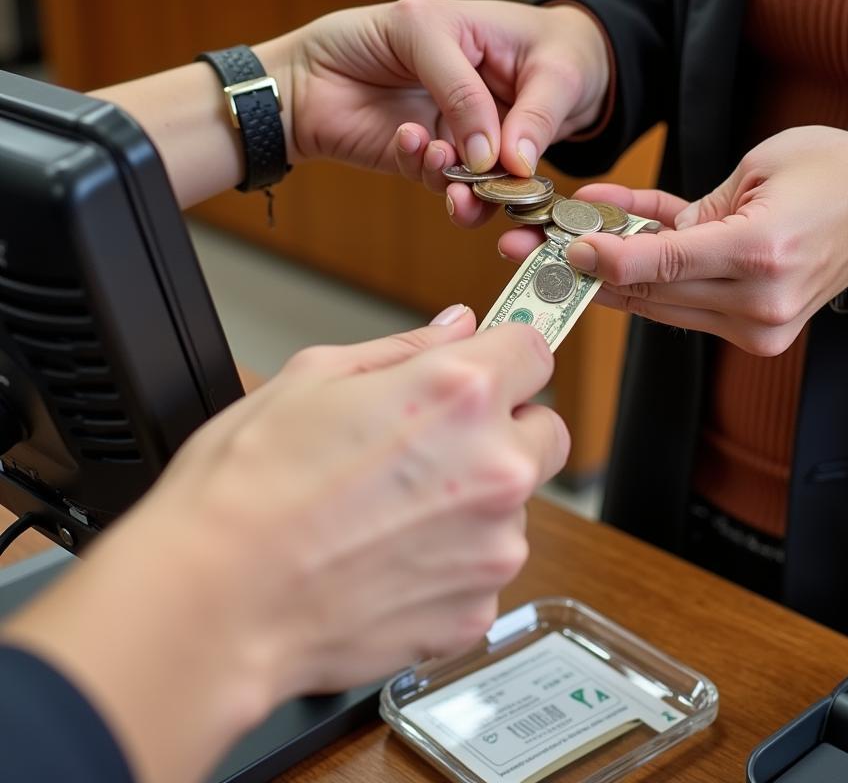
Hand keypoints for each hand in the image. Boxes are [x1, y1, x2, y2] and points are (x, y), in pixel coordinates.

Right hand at [1, 310, 566, 782]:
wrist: (211, 602)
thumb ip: (405, 348)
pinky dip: (453, 564)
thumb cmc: (245, 488)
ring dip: (476, 503)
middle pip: (546, 432)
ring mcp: (492, 545)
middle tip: (438, 445)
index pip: (535, 351)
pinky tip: (389, 560)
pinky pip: (486, 571)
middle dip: (507, 430)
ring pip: (516, 507)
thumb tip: (455, 326)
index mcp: (459, 393)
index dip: (507, 358)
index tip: (490, 371)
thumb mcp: (314, 376)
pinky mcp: (476, 610)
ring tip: (393, 513)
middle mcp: (494, 467)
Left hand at [281, 0, 607, 223]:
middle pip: (518, 148)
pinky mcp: (424, 164)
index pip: (542, 99)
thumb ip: (462, 87)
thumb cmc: (364, 35)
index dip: (538, 129)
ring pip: (484, 174)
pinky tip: (415, 143)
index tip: (520, 155)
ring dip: (473, 182)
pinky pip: (443, 179)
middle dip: (510, 172)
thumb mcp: (422, 28)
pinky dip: (433, 169)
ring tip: (451, 168)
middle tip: (499, 181)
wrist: (299, 77)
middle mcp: (482, 102)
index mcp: (499, 62)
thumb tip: (494, 154)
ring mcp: (453, 134)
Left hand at [498, 127, 847, 355]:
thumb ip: (689, 212)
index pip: (662, 264)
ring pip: (661, 303)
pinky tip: (614, 246)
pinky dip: (652, 277)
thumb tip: (622, 238)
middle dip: (587, 272)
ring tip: (555, 253)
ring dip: (609, 280)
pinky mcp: (757, 329)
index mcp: (762, 253)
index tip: (562, 247)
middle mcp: (759, 300)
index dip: (604, 258)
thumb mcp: (757, 168)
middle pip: (651, 291)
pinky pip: (687, 301)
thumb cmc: (834, 171)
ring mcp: (759, 323)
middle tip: (531, 251)